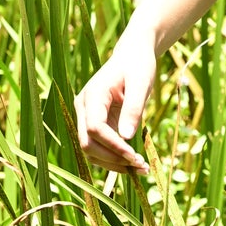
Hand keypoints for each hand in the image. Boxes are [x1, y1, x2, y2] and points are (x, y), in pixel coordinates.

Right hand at [75, 30, 155, 176]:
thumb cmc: (138, 66)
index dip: (113, 145)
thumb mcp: (141, 83)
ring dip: (113, 164)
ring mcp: (87, 117)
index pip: (94, 127)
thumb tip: (126, 138)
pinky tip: (135, 164)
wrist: (132, 56)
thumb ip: (133, 108)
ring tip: (142, 169)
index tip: (135, 156)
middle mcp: (84, 108)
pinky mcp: (96, 125)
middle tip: (141, 166)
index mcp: (92, 95)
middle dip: (112, 159)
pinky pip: (100, 148)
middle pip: (87, 143)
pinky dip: (115, 159)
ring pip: (91, 151)